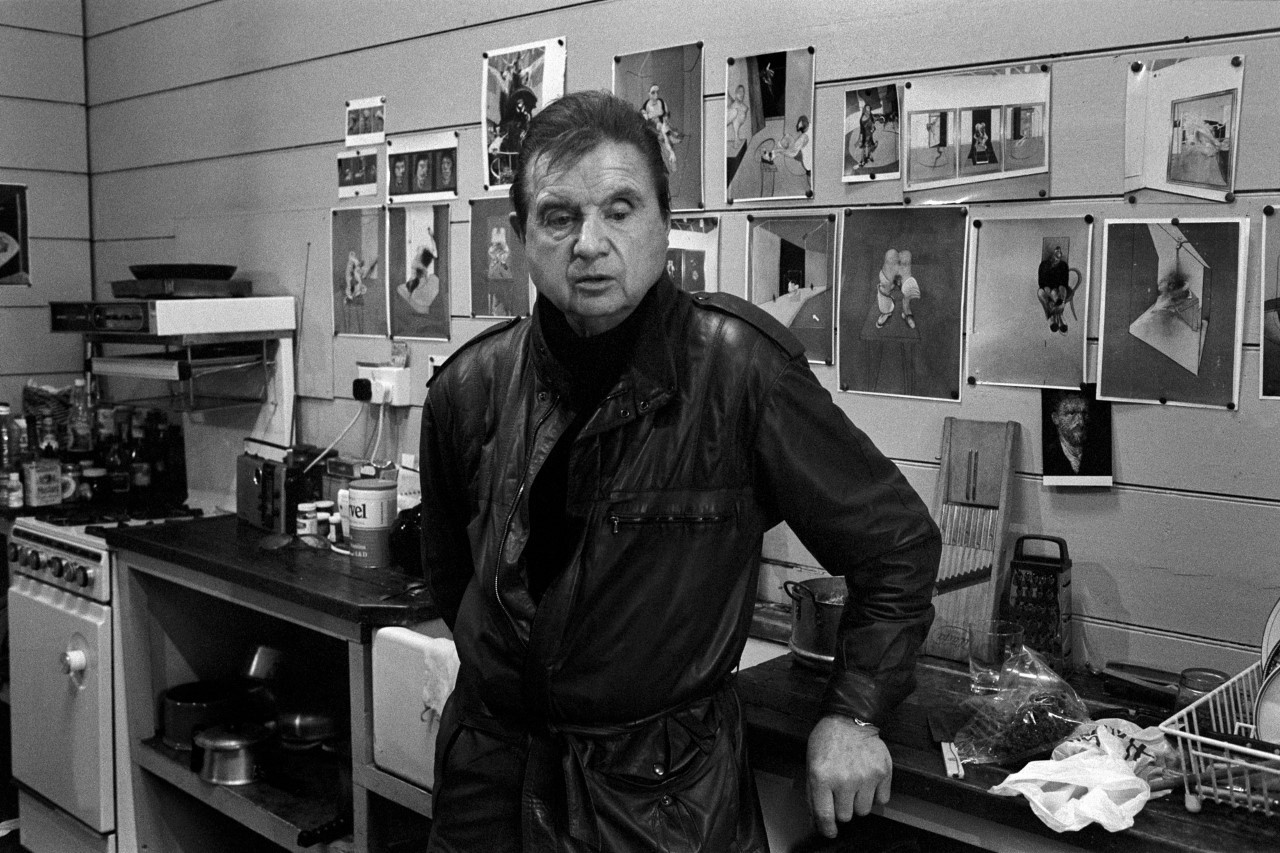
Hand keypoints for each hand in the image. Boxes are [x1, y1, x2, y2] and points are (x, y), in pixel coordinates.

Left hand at [806, 713, 892, 838]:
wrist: (850, 719)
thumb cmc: (828, 740)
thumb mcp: (811, 764)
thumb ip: (813, 795)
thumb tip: (817, 821)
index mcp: (822, 777)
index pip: (825, 816)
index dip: (827, 828)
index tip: (830, 831)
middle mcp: (844, 780)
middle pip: (846, 816)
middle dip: (842, 808)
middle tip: (841, 794)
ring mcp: (866, 777)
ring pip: (863, 811)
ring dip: (858, 802)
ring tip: (855, 785)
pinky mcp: (883, 773)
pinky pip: (881, 800)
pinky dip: (875, 794)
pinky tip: (868, 781)